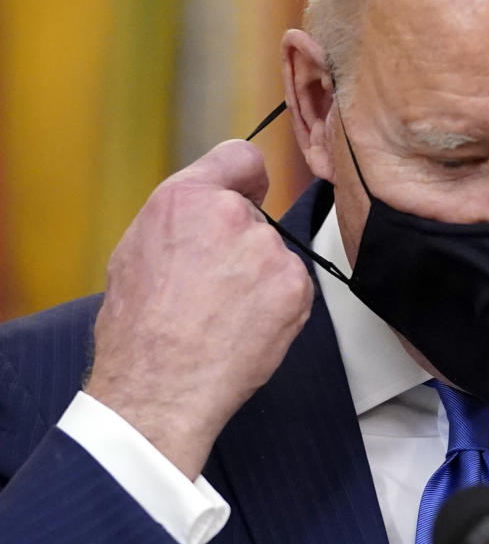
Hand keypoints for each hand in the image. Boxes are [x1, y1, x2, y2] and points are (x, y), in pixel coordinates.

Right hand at [85, 140, 313, 479]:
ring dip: (259, 278)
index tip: (249, 191)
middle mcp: (231, 215)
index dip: (245, 178)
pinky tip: (245, 328)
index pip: (240, 157)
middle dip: (239, 245)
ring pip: (273, 256)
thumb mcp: (137, 251)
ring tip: (223, 315)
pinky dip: (278, 305)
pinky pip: (293, 286)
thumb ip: (182, 218)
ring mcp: (268, 251)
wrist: (161, 386)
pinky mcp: (296, 285)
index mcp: (185, 199)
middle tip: (211, 287)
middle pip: (253, 217)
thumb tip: (209, 208)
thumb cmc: (140, 330)